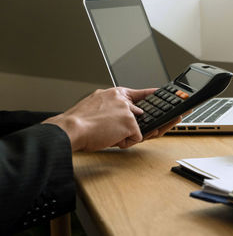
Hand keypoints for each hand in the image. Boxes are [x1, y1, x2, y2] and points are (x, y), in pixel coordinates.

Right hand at [43, 87, 158, 151]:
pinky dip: (123, 142)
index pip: (137, 93)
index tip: (159, 92)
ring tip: (104, 132)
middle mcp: (123, 99)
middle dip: (131, 126)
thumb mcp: (94, 106)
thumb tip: (121, 118)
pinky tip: (109, 138)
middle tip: (112, 129)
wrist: (70, 128)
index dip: (150, 94)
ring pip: (136, 128)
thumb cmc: (78, 122)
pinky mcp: (131, 123)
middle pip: (140, 114)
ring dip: (122, 135)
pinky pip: (135, 138)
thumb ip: (110, 108)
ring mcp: (128, 110)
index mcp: (114, 93)